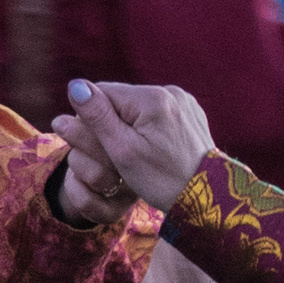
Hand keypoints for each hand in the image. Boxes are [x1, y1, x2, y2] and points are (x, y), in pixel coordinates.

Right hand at [52, 79, 213, 213]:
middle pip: (121, 99)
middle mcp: (170, 91)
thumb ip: (97, 117)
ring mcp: (183, 100)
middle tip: (120, 155)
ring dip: (130, 125)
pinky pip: (158, 113)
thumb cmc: (162, 179)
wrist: (208, 196)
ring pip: (138, 106)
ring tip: (139, 153)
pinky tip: (155, 149)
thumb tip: (75, 86)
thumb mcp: (123, 152)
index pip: (101, 93)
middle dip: (113, 123)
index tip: (101, 146)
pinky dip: (149, 128)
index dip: (92, 120)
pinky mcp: (191, 112)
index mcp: (151, 98)